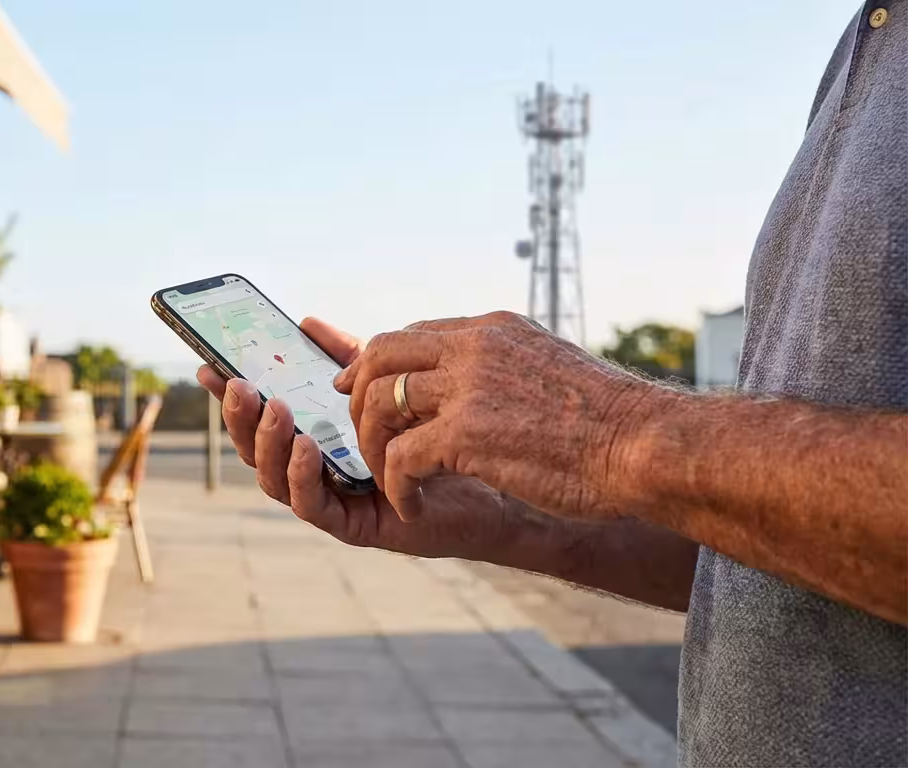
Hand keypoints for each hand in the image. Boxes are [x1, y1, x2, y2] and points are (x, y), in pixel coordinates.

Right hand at [196, 317, 524, 559]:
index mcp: (314, 440)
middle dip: (240, 418)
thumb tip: (306, 322)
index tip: (208, 366)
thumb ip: (348, 359)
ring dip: (269, 444)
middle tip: (236, 384)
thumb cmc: (440, 435)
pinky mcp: (355, 525)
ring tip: (275, 409)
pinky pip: (313, 506)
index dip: (230, 397)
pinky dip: (304, 476)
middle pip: (257, 451)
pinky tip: (309, 446)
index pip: (260, 419)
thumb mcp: (388, 386)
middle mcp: (315, 474)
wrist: (494, 477)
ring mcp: (332, 501)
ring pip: (276, 480)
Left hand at [333, 312, 666, 523]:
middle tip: (366, 440)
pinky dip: (396, 487)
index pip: (412, 336)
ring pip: (379, 405)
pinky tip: (413, 506)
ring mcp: (466, 387)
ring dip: (374, 448)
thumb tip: (479, 381)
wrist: (647, 446)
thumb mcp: (549, 370)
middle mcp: (474, 348)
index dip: (376, 365)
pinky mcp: (464, 433)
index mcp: (493, 331)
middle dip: (358, 400)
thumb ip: (505, 368)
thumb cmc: (611, 424)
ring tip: (392, 481)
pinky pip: (400, 458)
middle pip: (379, 358)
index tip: (359, 390)